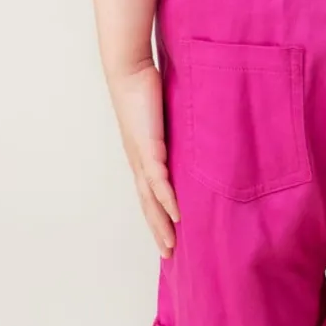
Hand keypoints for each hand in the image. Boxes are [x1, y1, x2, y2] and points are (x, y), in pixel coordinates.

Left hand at [108, 59, 180, 256]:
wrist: (128, 70)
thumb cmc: (146, 89)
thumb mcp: (168, 116)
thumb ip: (178, 131)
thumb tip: (196, 136)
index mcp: (142, 157)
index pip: (149, 195)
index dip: (157, 218)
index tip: (167, 237)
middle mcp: (139, 162)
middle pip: (147, 205)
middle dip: (158, 230)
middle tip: (168, 255)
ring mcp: (141, 156)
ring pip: (150, 199)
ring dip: (160, 223)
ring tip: (171, 244)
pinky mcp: (147, 146)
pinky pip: (157, 179)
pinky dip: (166, 198)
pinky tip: (175, 214)